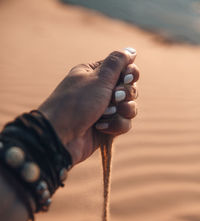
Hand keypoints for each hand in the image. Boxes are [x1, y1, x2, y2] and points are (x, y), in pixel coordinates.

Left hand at [39, 48, 138, 164]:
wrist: (61, 136)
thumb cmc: (76, 103)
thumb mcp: (98, 78)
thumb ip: (117, 63)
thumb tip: (131, 50)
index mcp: (95, 74)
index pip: (123, 68)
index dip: (130, 73)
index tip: (128, 77)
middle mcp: (100, 91)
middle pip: (129, 88)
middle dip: (126, 94)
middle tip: (115, 97)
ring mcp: (104, 110)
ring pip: (129, 108)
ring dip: (123, 110)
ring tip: (108, 113)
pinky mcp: (107, 127)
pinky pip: (123, 124)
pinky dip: (115, 125)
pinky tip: (100, 127)